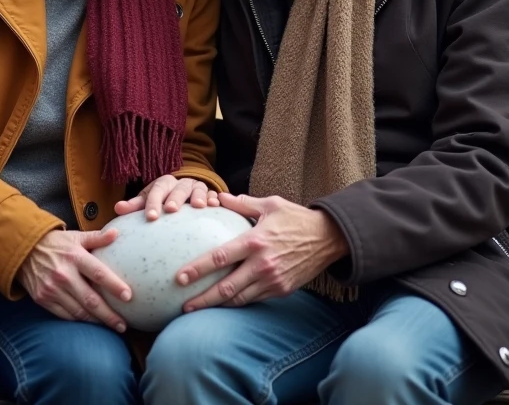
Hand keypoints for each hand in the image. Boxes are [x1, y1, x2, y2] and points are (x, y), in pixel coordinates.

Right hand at [16, 229, 131, 331]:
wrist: (24, 250)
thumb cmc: (56, 243)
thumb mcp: (76, 236)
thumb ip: (97, 237)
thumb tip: (116, 233)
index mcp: (74, 257)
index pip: (99, 274)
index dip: (114, 286)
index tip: (129, 296)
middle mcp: (64, 274)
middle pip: (91, 299)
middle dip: (109, 315)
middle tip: (124, 325)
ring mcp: (52, 289)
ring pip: (79, 311)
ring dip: (97, 321)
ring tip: (112, 326)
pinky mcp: (43, 299)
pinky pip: (65, 315)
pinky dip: (80, 320)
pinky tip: (92, 323)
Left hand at [114, 174, 219, 220]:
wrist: (184, 191)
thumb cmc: (163, 199)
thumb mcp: (149, 199)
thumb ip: (135, 205)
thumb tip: (117, 208)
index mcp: (164, 183)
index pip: (157, 190)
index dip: (154, 202)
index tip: (151, 217)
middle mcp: (181, 183)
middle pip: (178, 188)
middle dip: (175, 198)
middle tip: (172, 210)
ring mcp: (197, 187)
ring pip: (198, 188)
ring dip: (198, 196)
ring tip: (198, 206)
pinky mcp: (210, 194)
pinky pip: (213, 195)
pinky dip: (214, 198)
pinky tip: (215, 205)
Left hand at [176, 192, 348, 310]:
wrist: (328, 238)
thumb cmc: (296, 218)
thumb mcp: (270, 205)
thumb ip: (242, 203)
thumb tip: (219, 197)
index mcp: (255, 241)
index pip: (220, 258)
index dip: (198, 269)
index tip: (180, 277)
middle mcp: (262, 264)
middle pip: (226, 287)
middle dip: (202, 299)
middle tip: (183, 305)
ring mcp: (272, 280)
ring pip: (239, 299)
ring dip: (217, 306)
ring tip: (197, 310)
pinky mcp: (281, 289)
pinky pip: (254, 298)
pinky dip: (237, 303)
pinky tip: (223, 304)